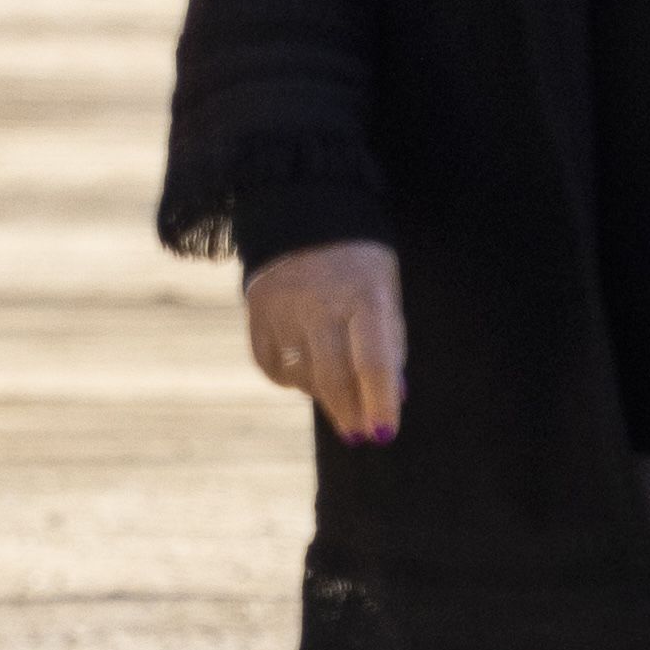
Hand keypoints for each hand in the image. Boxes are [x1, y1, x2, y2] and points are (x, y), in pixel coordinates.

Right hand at [242, 240, 403, 445]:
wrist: (301, 212)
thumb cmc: (358, 263)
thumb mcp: (385, 292)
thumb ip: (390, 344)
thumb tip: (393, 397)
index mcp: (364, 295)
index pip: (374, 362)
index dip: (379, 404)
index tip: (384, 435)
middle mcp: (320, 303)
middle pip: (335, 378)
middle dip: (350, 414)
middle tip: (361, 436)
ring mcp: (282, 310)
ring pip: (303, 377)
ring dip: (324, 396)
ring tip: (338, 392)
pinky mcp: (256, 314)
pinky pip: (274, 368)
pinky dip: (292, 379)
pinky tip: (307, 371)